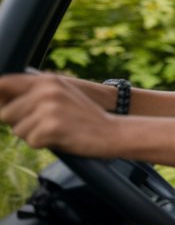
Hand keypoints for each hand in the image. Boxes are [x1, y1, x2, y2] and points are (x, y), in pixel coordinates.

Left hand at [0, 72, 119, 156]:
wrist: (113, 132)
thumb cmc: (84, 118)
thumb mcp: (60, 95)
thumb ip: (32, 94)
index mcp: (46, 80)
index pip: (3, 84)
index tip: (5, 109)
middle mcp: (45, 90)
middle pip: (5, 113)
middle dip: (20, 123)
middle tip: (43, 125)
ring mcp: (48, 108)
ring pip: (17, 130)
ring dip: (32, 135)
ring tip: (55, 131)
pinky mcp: (51, 127)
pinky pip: (31, 142)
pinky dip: (43, 144)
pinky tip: (61, 138)